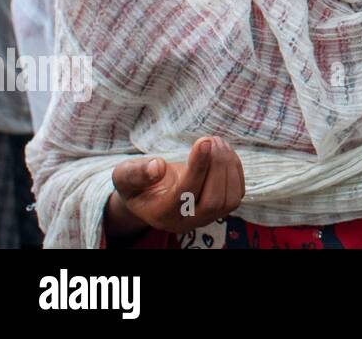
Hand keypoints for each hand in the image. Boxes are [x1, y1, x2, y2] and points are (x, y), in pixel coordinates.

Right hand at [107, 136, 244, 238]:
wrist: (151, 194)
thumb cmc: (138, 183)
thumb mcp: (125, 176)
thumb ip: (135, 173)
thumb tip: (157, 167)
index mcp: (161, 213)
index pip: (186, 193)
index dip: (198, 167)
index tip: (204, 141)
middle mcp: (186, 221)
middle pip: (213, 201)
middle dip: (217, 166)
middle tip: (211, 139)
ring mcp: (206, 217)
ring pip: (229, 199)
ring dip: (228, 166)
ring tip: (217, 142)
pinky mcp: (221, 209)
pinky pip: (237, 193)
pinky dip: (235, 169)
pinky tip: (224, 151)